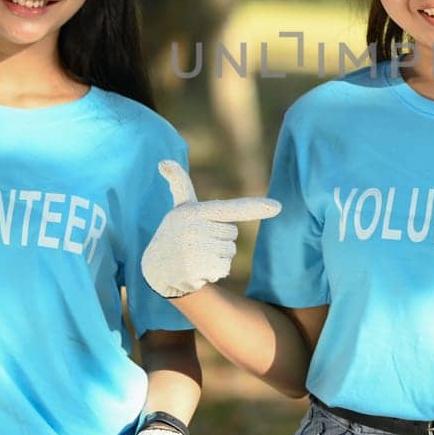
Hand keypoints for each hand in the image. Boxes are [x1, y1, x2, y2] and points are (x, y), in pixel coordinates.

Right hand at [140, 161, 280, 297]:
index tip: (278, 206)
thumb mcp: (178, 209)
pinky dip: (215, 272)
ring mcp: (195, 250)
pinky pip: (224, 269)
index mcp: (194, 211)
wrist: (155, 268)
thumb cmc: (175, 233)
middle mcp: (194, 228)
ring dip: (218, 258)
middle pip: (233, 235)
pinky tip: (198, 270)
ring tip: (197, 257)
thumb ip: (180, 184)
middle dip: (220, 240)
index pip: (231, 209)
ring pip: (230, 253)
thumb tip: (164, 162)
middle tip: (199, 243)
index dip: (255, 207)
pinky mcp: (196, 270)